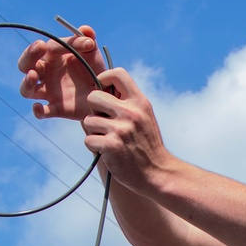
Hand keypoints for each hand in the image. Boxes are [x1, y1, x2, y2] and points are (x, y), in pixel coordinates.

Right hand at [18, 24, 105, 120]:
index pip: (49, 47)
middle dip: (29, 55)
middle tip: (39, 47)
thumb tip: (85, 30)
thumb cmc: (94, 69)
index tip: (87, 44)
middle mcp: (46, 73)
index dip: (63, 44)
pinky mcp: (56, 109)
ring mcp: (49, 92)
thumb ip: (89, 41)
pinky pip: (42, 112)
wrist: (104, 93)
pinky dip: (38, 111)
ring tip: (33, 76)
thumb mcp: (93, 53)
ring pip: (27, 89)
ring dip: (27, 82)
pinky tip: (39, 108)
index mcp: (52, 57)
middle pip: (26, 64)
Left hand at [80, 67, 175, 195]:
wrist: (157, 172)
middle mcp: (130, 112)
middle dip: (93, 110)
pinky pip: (88, 139)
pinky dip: (94, 147)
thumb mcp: (144, 117)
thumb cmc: (147, 145)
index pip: (118, 73)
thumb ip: (127, 103)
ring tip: (108, 139)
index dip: (104, 78)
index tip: (104, 90)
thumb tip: (101, 90)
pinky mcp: (111, 145)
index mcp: (139, 101)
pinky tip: (106, 151)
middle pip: (93, 97)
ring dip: (93, 132)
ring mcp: (120, 129)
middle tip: (104, 122)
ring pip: (88, 121)